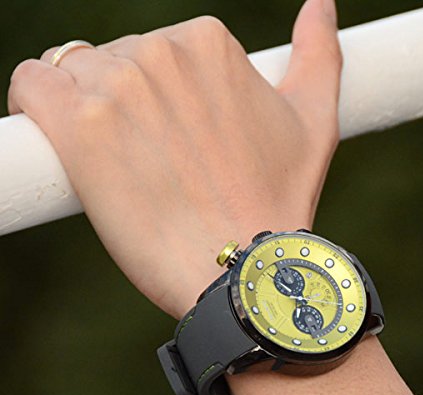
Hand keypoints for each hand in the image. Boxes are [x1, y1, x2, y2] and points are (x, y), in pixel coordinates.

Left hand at [8, 0, 341, 318]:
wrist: (242, 268)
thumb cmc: (278, 202)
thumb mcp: (315, 122)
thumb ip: (319, 56)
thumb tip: (320, 6)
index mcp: (210, 44)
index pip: (158, 51)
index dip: (159, 97)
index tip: (171, 138)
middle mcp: (162, 53)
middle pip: (115, 61)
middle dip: (127, 106)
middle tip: (154, 162)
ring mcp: (117, 87)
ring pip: (74, 74)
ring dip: (88, 113)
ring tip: (121, 165)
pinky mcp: (76, 126)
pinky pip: (32, 86)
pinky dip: (36, 106)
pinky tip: (61, 141)